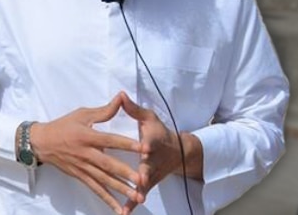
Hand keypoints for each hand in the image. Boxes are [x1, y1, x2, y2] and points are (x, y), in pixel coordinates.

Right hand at [30, 94, 146, 213]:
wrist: (41, 142)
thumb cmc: (63, 125)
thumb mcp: (82, 114)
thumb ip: (104, 111)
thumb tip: (121, 98)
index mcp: (87, 136)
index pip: (110, 140)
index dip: (127, 144)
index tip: (144, 148)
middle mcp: (85, 153)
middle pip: (108, 164)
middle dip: (126, 173)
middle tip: (142, 179)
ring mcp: (82, 167)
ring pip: (104, 180)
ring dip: (121, 189)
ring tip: (137, 196)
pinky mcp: (80, 176)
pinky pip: (95, 189)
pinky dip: (107, 199)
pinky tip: (119, 208)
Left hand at [119, 93, 184, 213]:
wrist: (177, 152)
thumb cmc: (159, 132)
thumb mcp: (148, 118)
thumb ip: (132, 109)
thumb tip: (120, 94)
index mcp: (152, 142)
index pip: (151, 143)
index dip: (148, 145)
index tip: (147, 148)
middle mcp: (152, 161)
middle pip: (147, 168)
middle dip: (143, 174)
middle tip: (140, 181)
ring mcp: (150, 174)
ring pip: (142, 185)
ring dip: (135, 194)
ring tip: (128, 205)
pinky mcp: (146, 184)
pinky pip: (137, 194)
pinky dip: (131, 204)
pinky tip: (122, 213)